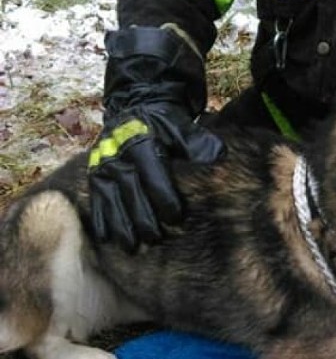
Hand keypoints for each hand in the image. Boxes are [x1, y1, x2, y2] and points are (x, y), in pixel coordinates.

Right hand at [88, 102, 223, 251]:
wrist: (137, 112)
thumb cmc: (165, 126)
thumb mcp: (181, 127)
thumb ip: (197, 141)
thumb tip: (218, 156)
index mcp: (141, 141)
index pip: (151, 170)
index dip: (162, 194)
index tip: (176, 216)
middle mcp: (117, 154)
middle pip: (129, 188)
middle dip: (140, 215)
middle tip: (154, 238)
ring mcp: (103, 165)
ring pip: (109, 197)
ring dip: (119, 223)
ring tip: (131, 247)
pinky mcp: (94, 175)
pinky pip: (95, 199)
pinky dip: (100, 219)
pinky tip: (107, 239)